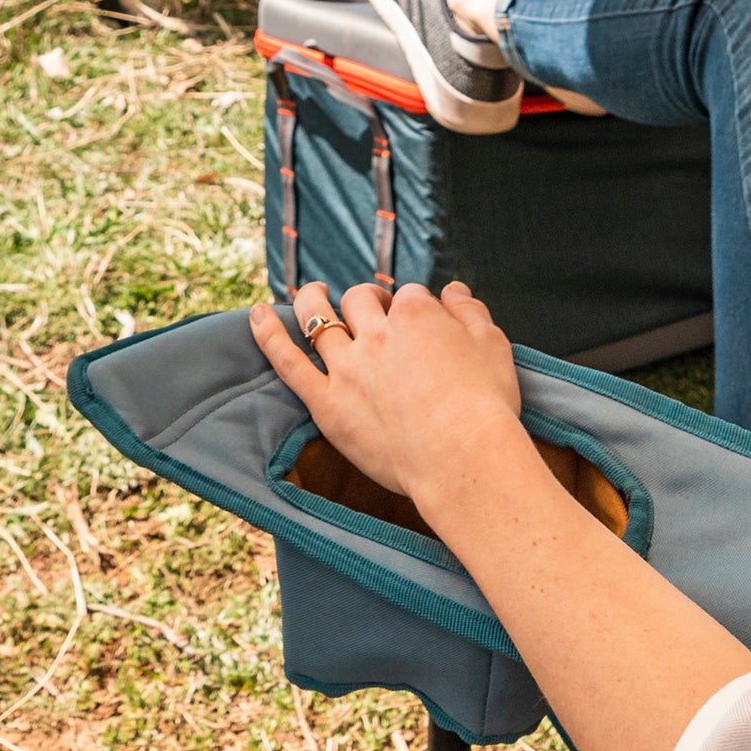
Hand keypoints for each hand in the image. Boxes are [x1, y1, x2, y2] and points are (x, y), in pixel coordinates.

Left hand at [249, 279, 527, 517]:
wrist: (464, 460)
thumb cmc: (488, 407)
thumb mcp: (493, 346)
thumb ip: (470, 311)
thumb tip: (452, 290)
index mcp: (417, 314)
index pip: (410, 297)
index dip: (416, 310)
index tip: (423, 327)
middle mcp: (377, 333)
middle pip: (362, 300)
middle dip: (368, 301)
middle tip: (375, 313)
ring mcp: (348, 368)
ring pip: (319, 318)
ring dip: (313, 299)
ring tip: (312, 292)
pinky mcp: (328, 404)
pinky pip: (288, 362)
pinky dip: (269, 335)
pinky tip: (256, 313)